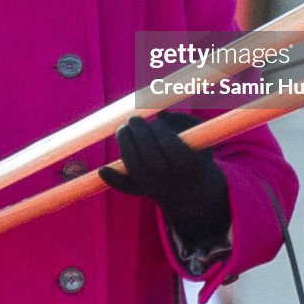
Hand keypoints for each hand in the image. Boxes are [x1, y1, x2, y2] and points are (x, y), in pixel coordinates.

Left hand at [99, 111, 230, 245]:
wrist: (193, 191)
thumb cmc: (196, 154)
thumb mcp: (200, 137)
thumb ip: (183, 121)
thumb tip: (161, 113)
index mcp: (189, 164)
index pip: (171, 147)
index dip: (161, 132)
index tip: (158, 122)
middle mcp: (170, 178)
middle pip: (150, 159)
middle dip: (139, 135)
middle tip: (134, 119)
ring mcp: (154, 186)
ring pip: (135, 169)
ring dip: (125, 146)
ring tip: (123, 129)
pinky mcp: (142, 190)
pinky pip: (126, 187)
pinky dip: (114, 179)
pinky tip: (103, 170)